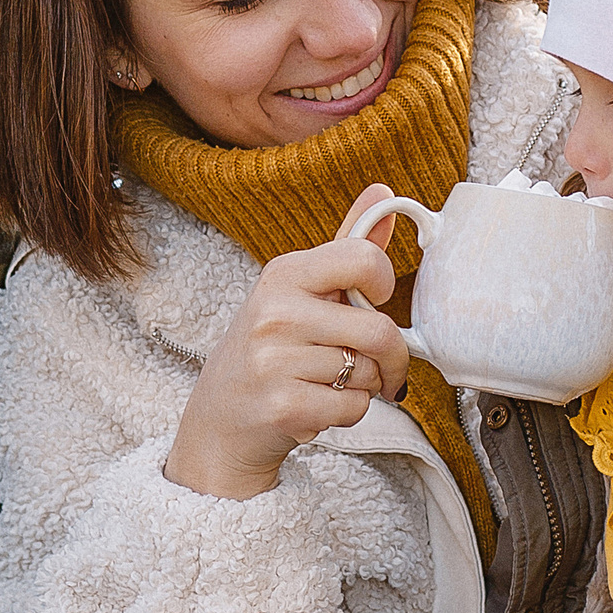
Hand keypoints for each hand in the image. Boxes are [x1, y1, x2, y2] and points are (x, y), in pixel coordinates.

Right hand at [165, 184, 411, 500]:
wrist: (219, 421)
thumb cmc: (269, 349)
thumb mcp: (298, 291)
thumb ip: (346, 247)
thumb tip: (384, 192)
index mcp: (283, 274)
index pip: (365, 259)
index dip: (385, 283)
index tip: (376, 301)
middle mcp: (275, 312)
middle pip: (379, 330)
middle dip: (393, 358)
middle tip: (382, 368)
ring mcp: (275, 360)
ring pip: (368, 373)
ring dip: (365, 387)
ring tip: (330, 383)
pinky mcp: (283, 406)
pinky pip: (353, 407)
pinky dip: (348, 413)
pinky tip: (319, 406)